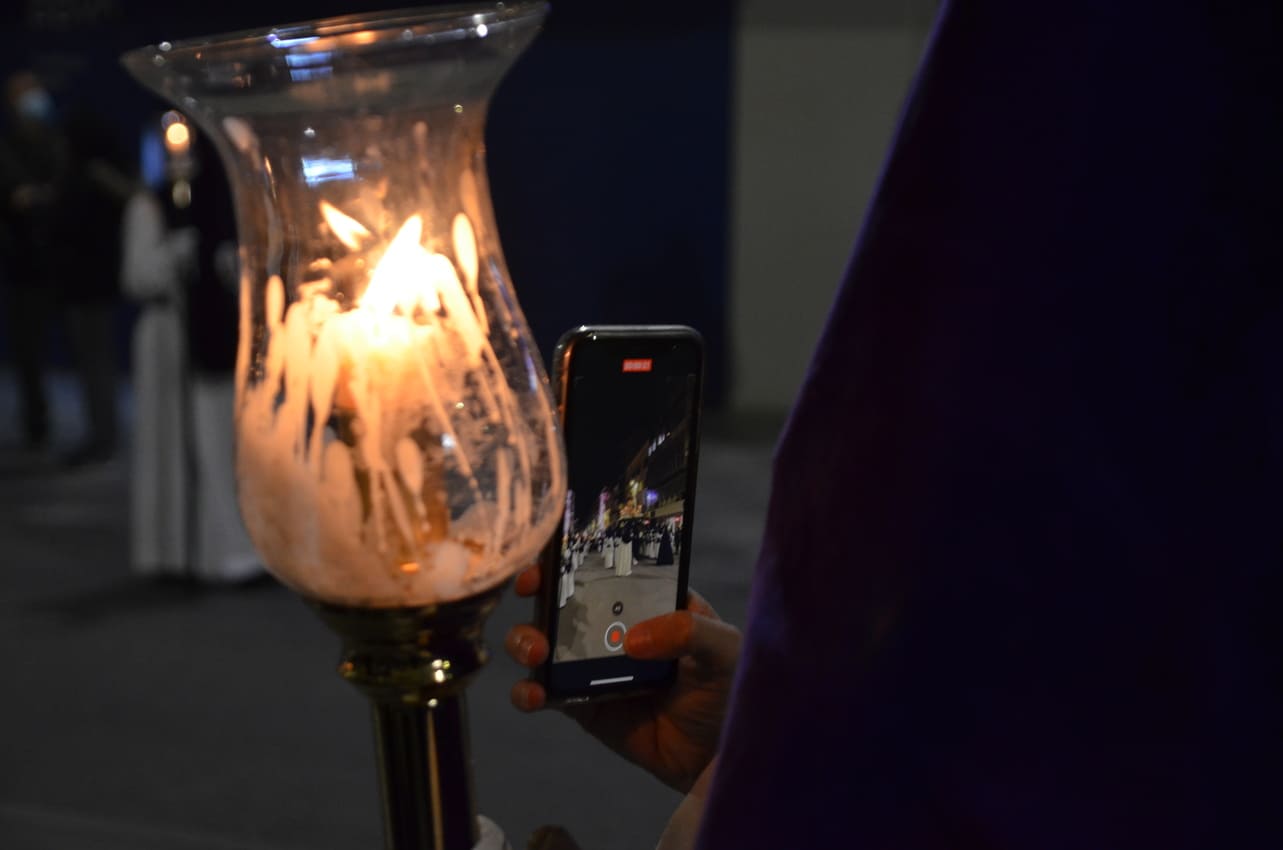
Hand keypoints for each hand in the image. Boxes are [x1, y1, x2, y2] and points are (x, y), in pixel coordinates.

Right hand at [505, 565, 740, 792]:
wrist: (719, 755)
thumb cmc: (729, 690)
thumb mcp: (724, 649)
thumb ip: (689, 631)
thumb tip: (634, 638)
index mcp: (647, 599)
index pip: (604, 565)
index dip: (572, 553)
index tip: (553, 552)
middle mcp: (613, 626)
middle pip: (561, 598)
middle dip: (537, 589)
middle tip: (532, 591)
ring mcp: (592, 666)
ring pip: (542, 643)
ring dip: (525, 640)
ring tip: (536, 653)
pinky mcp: (582, 705)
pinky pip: (544, 694)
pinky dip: (529, 692)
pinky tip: (535, 695)